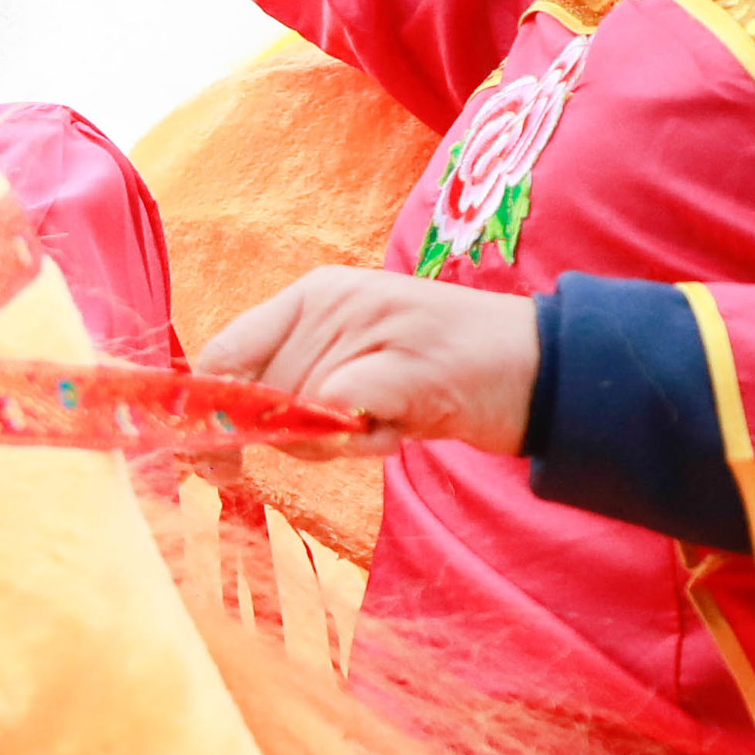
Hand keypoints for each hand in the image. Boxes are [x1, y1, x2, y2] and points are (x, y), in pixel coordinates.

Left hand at [194, 267, 539, 460]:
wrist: (544, 367)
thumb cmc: (445, 374)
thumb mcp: (362, 359)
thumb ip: (299, 379)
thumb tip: (229, 425)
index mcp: (316, 293)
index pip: (224, 351)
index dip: (210, 412)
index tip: (215, 462)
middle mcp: (333, 300)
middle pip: (261, 394)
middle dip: (294, 436)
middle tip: (361, 428)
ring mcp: (368, 326)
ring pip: (297, 413)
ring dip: (338, 442)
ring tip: (393, 418)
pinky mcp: (397, 362)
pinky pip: (335, 418)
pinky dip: (358, 441)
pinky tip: (398, 429)